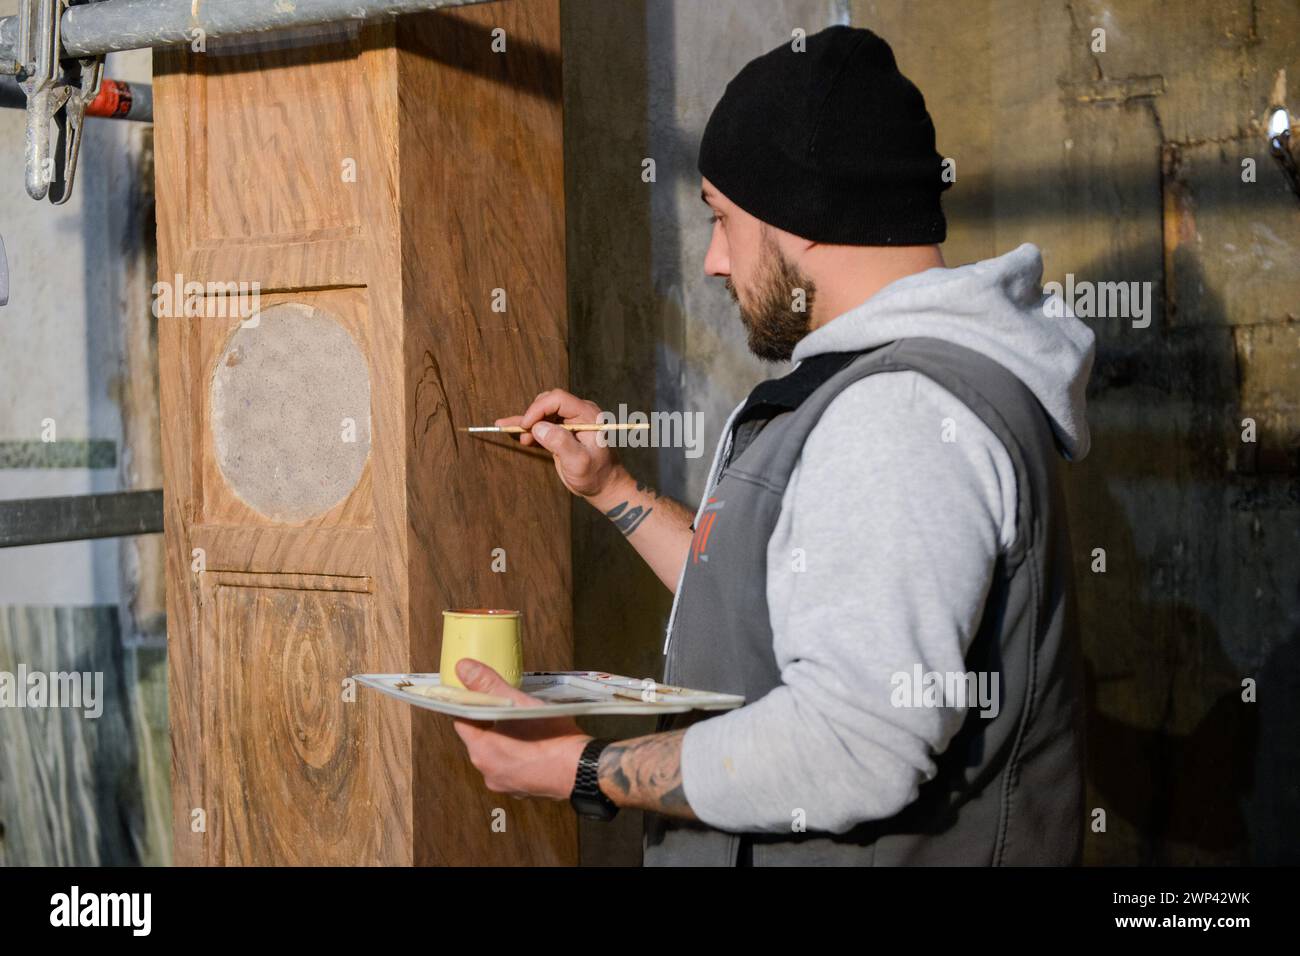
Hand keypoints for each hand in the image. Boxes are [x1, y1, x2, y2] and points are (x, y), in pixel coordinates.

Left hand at [450, 658, 593, 800]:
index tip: (479, 693)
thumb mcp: (520, 704)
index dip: (469, 704)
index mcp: (482, 752)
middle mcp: (488, 773)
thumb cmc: (553, 738)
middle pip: (478, 738)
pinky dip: (516, 754)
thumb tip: (464, 668)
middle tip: (506, 704)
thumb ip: (490, 685)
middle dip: (489, 720)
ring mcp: (505, 784)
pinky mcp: (522, 789)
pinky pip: (511, 767)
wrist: (583, 770)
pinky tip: (532, 743)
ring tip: (521, 722)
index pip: (463, 722)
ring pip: (495, 754)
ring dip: (503, 738)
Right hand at [494, 388, 626, 501]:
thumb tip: (538, 427)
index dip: (538, 409)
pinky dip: (530, 428)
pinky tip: (516, 433)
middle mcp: (580, 414)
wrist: (603, 486)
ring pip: (543, 412)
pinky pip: (544, 423)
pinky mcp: (563, 430)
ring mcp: (571, 421)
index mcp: (587, 416)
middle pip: (549, 402)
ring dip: (528, 423)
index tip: (526, 425)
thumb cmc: (595, 475)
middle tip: (523, 435)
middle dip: (532, 416)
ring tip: (518, 437)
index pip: (558, 399)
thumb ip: (561, 443)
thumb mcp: (579, 462)